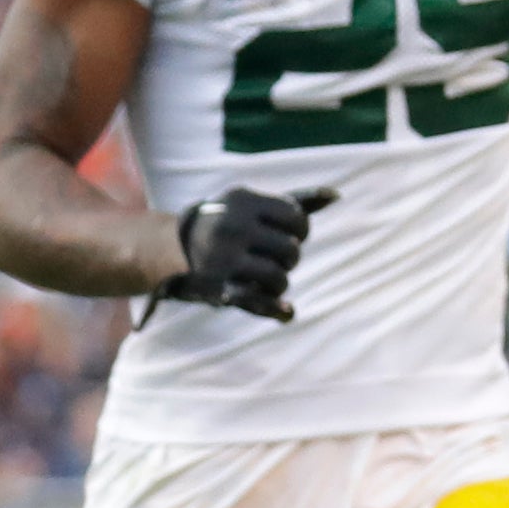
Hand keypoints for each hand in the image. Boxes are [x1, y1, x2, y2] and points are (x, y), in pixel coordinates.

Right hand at [159, 185, 334, 322]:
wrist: (172, 248)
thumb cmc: (226, 223)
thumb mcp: (252, 206)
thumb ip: (296, 201)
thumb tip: (336, 195)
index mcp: (244, 202)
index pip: (297, 219)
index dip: (299, 231)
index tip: (286, 235)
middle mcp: (233, 227)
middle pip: (291, 251)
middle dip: (288, 259)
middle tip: (271, 258)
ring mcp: (223, 258)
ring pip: (279, 279)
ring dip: (278, 284)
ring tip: (263, 278)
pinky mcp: (218, 287)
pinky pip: (256, 301)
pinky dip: (275, 309)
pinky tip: (288, 311)